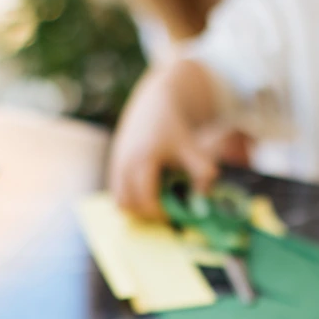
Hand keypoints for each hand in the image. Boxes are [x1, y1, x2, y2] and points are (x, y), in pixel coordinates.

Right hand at [108, 67, 219, 218]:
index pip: (145, 200)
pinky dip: (131, 198)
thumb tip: (204, 196)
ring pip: (119, 202)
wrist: (154, 103)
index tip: (174, 215)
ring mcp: (116, 164)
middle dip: (146, 214)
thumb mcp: (190, 146)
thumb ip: (200, 169)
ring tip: (157, 202)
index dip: (159, 213)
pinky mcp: (114, 164)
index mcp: (144, 160)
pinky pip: (117, 192)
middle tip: (166, 212)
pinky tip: (149, 190)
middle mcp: (125, 164)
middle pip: (128, 206)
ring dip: (137, 208)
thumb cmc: (174, 127)